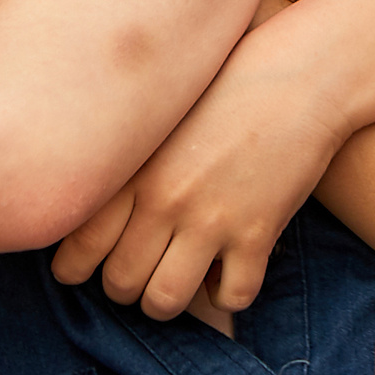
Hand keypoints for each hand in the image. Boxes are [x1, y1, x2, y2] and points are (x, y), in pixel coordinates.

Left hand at [51, 0, 348, 318]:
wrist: (302, 73)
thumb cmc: (229, 80)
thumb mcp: (163, 109)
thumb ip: (127, 152)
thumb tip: (87, 184)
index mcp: (134, 167)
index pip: (80, 244)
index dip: (72, 269)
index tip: (76, 271)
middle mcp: (165, 200)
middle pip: (120, 282)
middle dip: (122, 289)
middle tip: (132, 276)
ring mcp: (212, 220)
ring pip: (166, 301)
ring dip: (166, 301)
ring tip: (172, 284)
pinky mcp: (258, 235)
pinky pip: (231, 298)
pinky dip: (227, 296)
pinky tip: (227, 274)